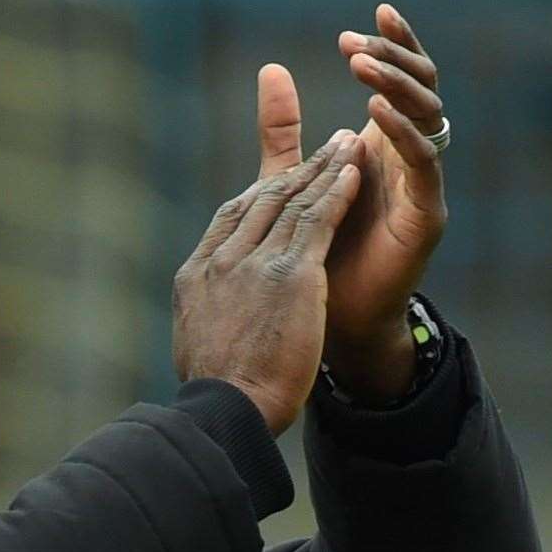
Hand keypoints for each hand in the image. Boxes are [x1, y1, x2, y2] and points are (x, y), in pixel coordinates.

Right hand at [173, 134, 365, 435]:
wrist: (227, 407)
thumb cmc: (215, 393)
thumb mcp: (196, 343)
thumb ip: (207, 317)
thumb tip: (209, 321)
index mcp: (197, 275)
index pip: (231, 219)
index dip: (259, 194)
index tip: (281, 179)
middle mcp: (223, 260)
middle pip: (262, 201)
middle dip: (298, 169)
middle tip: (327, 146)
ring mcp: (254, 264)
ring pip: (293, 203)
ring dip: (325, 169)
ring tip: (348, 145)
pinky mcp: (291, 275)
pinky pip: (317, 221)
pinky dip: (337, 192)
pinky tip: (355, 172)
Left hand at [256, 4, 447, 401]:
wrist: (330, 326)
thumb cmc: (314, 256)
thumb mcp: (291, 181)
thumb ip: (284, 130)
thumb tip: (270, 68)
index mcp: (382, 146)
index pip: (400, 80)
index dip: (390, 47)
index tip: (361, 20)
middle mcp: (408, 159)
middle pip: (421, 88)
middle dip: (394, 59)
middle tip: (359, 42)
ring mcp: (422, 185)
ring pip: (428, 117)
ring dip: (396, 87)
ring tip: (363, 66)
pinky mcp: (426, 215)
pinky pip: (424, 164)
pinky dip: (403, 136)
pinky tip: (373, 118)